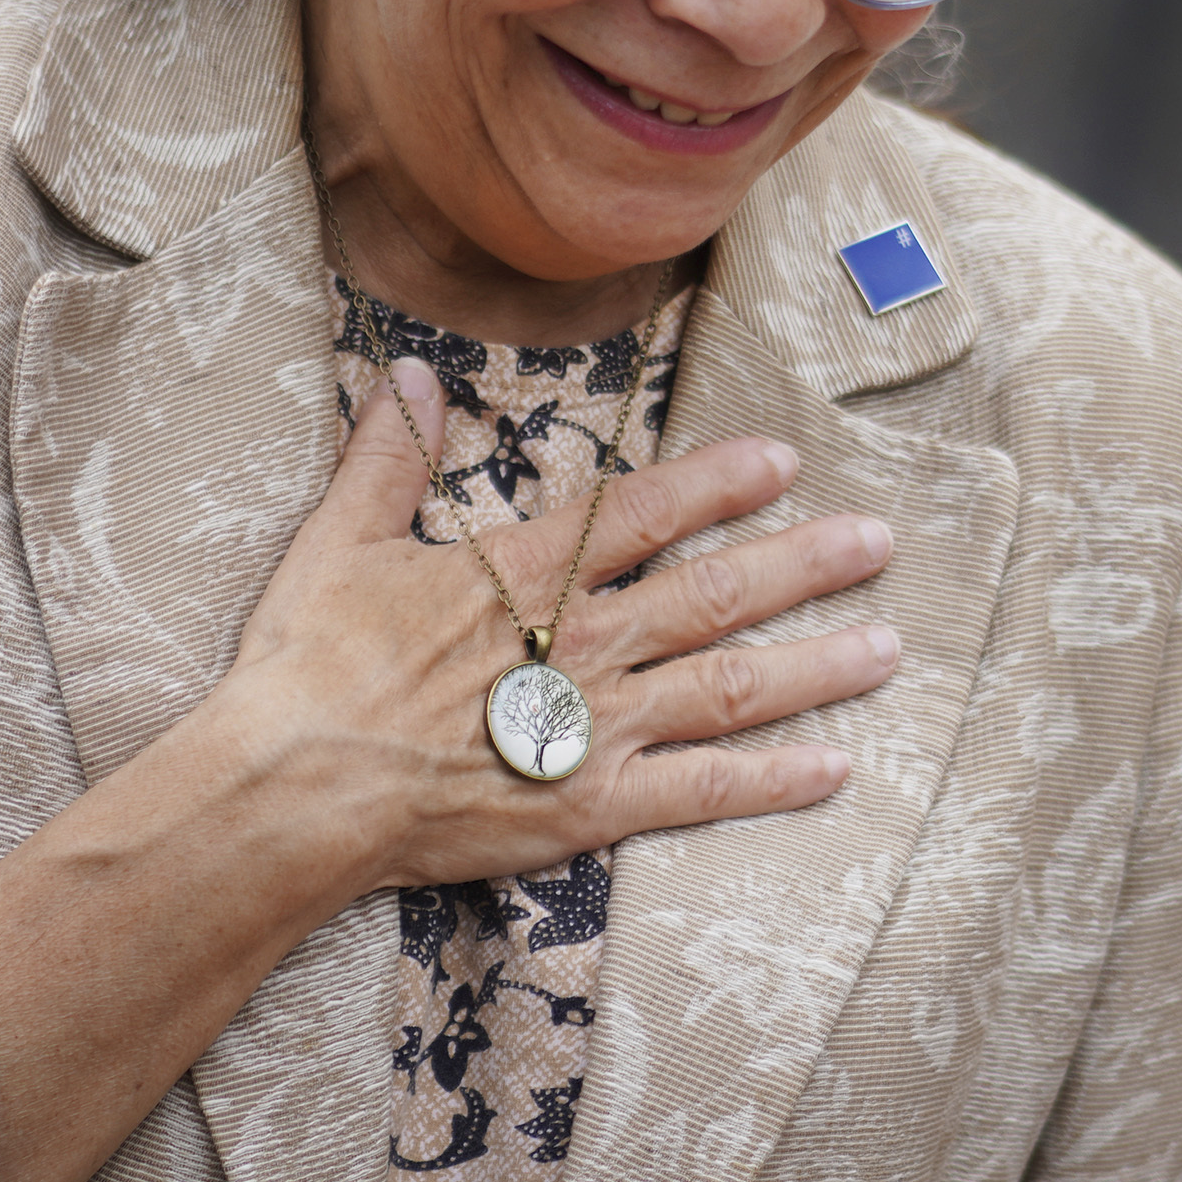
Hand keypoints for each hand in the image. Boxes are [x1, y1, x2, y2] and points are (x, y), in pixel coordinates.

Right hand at [199, 357, 895, 891]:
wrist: (294, 786)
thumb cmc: (307, 666)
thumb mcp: (338, 541)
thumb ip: (387, 456)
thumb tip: (407, 373)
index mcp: (522, 575)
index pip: (644, 513)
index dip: (718, 483)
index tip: (782, 461)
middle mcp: (579, 643)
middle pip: (715, 593)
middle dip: (805, 563)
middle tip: (879, 542)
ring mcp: (593, 727)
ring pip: (730, 687)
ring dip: (815, 665)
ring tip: (887, 646)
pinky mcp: (590, 808)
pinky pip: (702, 793)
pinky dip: (772, 780)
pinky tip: (834, 768)